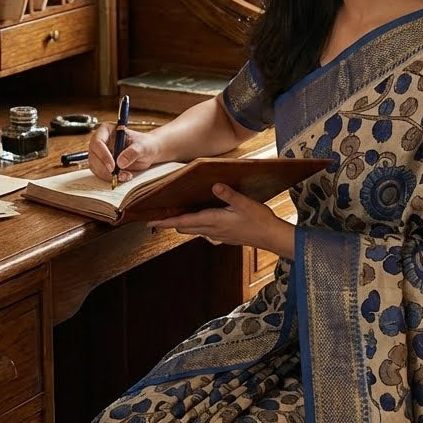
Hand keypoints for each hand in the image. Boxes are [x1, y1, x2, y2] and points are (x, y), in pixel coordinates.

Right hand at [87, 122, 160, 181]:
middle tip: (116, 175)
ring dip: (107, 175)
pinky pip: (101, 173)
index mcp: (107, 131)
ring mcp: (101, 154)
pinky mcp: (103, 165)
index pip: (98, 141)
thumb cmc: (145, 144)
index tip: (112, 166)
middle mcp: (101, 142)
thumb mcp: (142, 146)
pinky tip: (123, 177)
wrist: (148, 152)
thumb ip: (133, 152)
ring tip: (124, 176)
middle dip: (103, 168)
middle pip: (93, 156)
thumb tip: (120, 163)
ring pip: (95, 166)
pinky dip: (110, 178)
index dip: (103, 154)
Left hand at [149, 184, 295, 258]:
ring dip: (183, 224)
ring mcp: (218, 234)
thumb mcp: (245, 203)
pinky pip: (204, 231)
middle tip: (159, 215)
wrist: (272, 237)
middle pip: (185, 227)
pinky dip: (196, 225)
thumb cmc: (259, 220)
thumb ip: (229, 194)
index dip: (166, 221)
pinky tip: (200, 219)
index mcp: (214, 221)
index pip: (183, 221)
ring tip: (175, 215)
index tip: (150, 221)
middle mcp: (212, 230)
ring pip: (194, 230)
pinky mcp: (225, 236)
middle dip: (171, 222)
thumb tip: (215, 185)